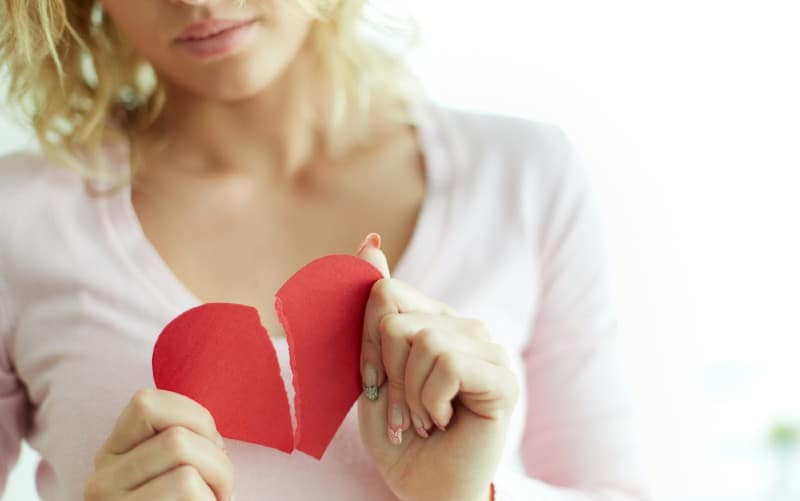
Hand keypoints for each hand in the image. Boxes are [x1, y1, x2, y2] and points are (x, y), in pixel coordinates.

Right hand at [84, 389, 234, 500]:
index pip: (147, 402)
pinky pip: (191, 497)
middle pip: (179, 440)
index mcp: (110, 456)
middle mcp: (100, 483)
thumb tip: (212, 434)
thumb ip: (176, 440)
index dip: (195, 417)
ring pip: (188, 470)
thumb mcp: (166, 467)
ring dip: (220, 484)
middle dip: (218, 459)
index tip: (208, 443)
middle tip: (218, 487)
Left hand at [355, 234, 518, 500]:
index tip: (374, 384)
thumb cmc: (400, 435)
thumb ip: (372, 312)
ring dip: (409, 395)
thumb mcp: (373, 370)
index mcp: (431, 320)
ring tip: (426, 418)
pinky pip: (446, 362)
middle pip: (394, 316)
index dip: (366, 342)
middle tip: (403, 410)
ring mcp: (486, 347)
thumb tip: (370, 241)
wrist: (426, 488)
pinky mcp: (501, 375)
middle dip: (385, 373)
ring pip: (419, 340)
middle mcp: (462, 326)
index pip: (384, 292)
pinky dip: (431, 400)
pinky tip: (445, 420)